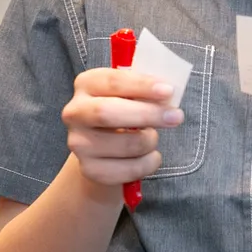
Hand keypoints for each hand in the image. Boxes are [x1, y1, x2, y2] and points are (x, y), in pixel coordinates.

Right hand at [62, 69, 181, 187]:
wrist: (102, 148)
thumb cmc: (123, 110)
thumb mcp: (130, 93)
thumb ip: (145, 90)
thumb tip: (169, 95)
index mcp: (86, 83)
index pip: (113, 81)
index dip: (141, 86)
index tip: (168, 91)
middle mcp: (75, 112)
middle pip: (108, 113)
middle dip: (147, 114)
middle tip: (176, 116)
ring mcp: (79, 143)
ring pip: (124, 144)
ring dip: (150, 141)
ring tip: (153, 137)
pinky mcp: (89, 169)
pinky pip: (128, 169)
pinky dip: (148, 163)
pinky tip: (150, 156)